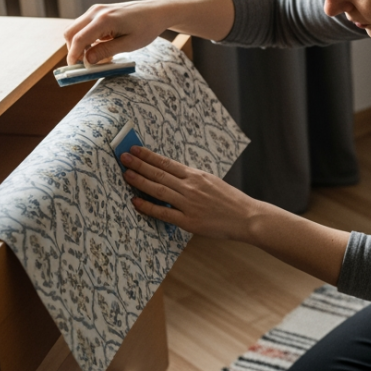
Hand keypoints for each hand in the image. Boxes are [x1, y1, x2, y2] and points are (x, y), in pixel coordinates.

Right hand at [63, 0, 172, 66]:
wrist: (155, 12)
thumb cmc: (145, 28)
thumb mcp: (128, 44)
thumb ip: (105, 52)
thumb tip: (87, 61)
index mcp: (104, 20)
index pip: (79, 39)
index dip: (73, 55)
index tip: (74, 69)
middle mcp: (96, 12)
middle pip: (70, 32)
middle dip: (73, 50)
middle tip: (85, 64)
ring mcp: (96, 10)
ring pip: (75, 29)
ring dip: (80, 44)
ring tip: (96, 56)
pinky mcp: (98, 11)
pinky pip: (84, 26)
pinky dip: (86, 38)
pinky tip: (100, 46)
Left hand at [120, 145, 260, 240]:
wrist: (247, 217)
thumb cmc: (230, 201)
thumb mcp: (212, 182)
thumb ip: (193, 179)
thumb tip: (173, 176)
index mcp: (197, 176)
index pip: (167, 163)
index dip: (149, 156)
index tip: (135, 149)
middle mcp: (191, 187)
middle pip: (159, 173)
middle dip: (139, 164)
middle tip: (123, 157)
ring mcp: (189, 203)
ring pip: (158, 189)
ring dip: (140, 181)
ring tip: (125, 174)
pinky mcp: (189, 221)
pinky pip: (164, 212)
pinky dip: (148, 207)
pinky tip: (136, 202)